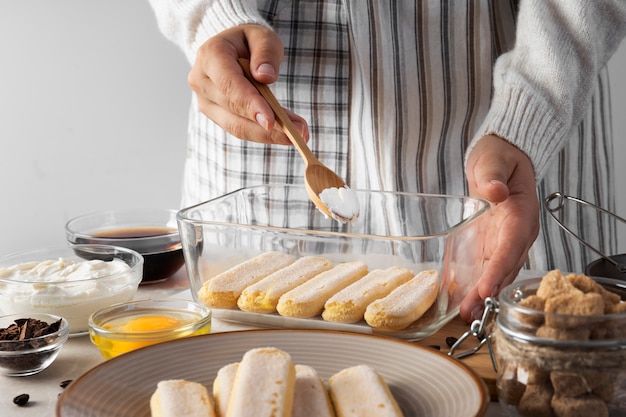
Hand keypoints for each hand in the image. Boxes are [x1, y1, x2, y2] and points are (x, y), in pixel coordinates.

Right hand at [188, 24, 308, 144]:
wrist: (231, 50)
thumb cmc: (249, 42)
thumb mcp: (262, 36)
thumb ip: (265, 52)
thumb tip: (266, 76)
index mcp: (210, 55)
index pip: (229, 84)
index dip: (249, 104)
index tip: (270, 121)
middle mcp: (201, 80)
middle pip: (234, 109)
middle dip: (267, 124)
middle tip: (299, 131)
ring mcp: (205, 101)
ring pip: (236, 126)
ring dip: (268, 134)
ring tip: (297, 135)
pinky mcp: (215, 115)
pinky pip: (240, 129)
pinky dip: (263, 134)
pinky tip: (285, 134)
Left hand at [460, 135, 539, 321]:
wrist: (501, 157)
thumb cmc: (499, 157)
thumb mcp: (493, 160)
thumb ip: (493, 175)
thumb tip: (495, 191)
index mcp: (521, 215)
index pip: (510, 247)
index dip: (498, 270)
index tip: (486, 289)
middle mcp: (517, 234)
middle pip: (505, 268)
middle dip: (489, 291)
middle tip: (472, 313)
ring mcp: (504, 241)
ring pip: (496, 273)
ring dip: (482, 294)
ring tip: (467, 314)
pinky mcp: (492, 243)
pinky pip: (485, 267)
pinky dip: (475, 284)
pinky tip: (461, 299)